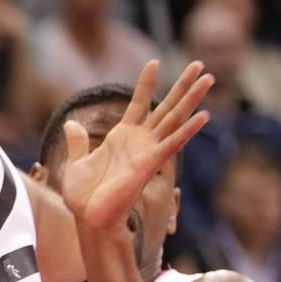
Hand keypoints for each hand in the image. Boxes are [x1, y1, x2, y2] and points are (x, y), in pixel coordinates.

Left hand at [60, 59, 211, 234]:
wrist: (89, 220)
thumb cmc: (84, 197)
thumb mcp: (77, 163)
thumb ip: (77, 142)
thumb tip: (71, 124)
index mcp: (122, 138)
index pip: (138, 104)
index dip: (145, 84)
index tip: (153, 62)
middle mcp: (139, 142)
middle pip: (166, 107)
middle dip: (182, 85)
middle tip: (200, 64)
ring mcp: (147, 151)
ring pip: (175, 119)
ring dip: (192, 99)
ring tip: (209, 78)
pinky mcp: (150, 165)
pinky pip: (172, 145)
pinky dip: (187, 131)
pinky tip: (204, 116)